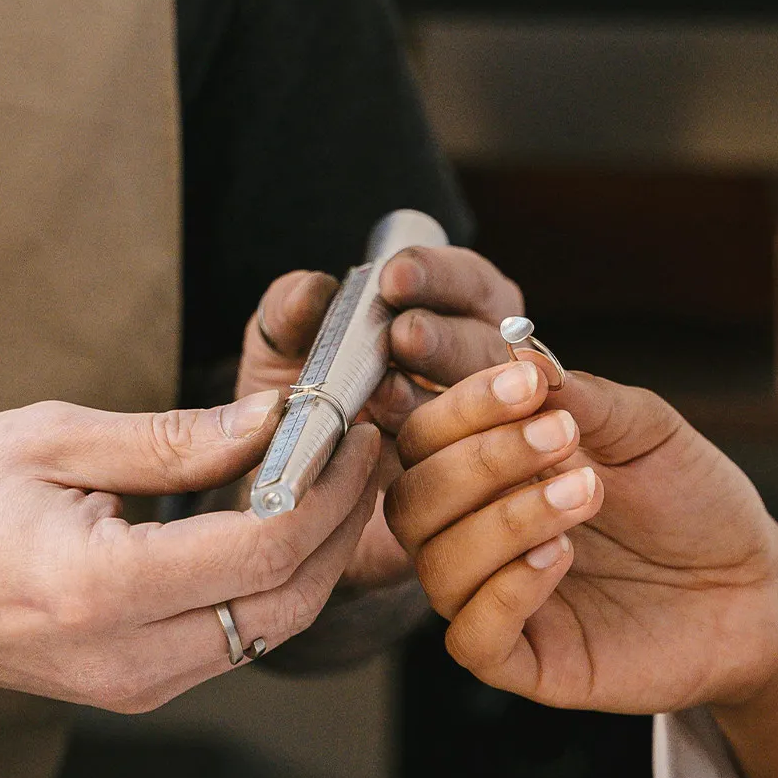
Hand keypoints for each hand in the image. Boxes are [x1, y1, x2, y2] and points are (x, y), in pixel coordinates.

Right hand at [0, 392, 380, 712]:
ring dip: (314, 555)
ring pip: (270, 627)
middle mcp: (127, 659)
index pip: (266, 549)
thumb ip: (172, 440)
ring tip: (326, 475)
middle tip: (360, 448)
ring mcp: (131, 687)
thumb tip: (273, 423)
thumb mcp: (49, 438)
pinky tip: (273, 519)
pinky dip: (269, 582)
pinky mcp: (131, 689)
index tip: (353, 429)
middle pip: (290, 601)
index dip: (329, 488)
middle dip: (342, 522)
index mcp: (101, 588)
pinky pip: (231, 639)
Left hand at [237, 246, 522, 590]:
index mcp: (457, 316)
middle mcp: (487, 371)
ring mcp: (494, 434)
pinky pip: (485, 478)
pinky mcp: (482, 495)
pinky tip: (398, 458)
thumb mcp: (282, 354)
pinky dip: (447, 466)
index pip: (467, 284)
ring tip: (383, 395)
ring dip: (440, 401)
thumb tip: (312, 289)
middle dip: (443, 339)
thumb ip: (289, 314)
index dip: (437, 276)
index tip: (394, 276)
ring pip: (491, 411)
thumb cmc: (304, 408)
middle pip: (487, 347)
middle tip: (402, 336)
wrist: (300, 502)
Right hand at [384, 357, 777, 777]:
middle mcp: (472, 532)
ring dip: (504, 521)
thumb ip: (582, 399)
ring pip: (438, 564)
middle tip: (561, 438)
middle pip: (412, 500)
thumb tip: (520, 358)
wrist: (753, 583)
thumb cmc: (689, 501)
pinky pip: (472, 638)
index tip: (528, 385)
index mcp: (485, 471)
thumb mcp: (644, 431)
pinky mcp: (525, 661)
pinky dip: (505, 592)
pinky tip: (559, 557)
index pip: (424, 437)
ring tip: (585, 494)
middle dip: (480, 461)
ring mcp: (492, 597)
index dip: (461, 407)